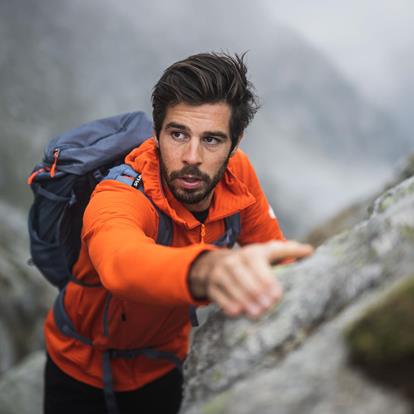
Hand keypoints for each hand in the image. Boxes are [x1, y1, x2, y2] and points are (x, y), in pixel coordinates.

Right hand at [189, 240, 312, 318]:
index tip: (277, 296)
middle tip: (268, 307)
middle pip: (247, 279)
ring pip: (234, 288)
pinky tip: (238, 312)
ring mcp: (220, 273)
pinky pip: (219, 297)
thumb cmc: (249, 261)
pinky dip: (229, 305)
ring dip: (245, 302)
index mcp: (252, 253)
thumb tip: (310, 251)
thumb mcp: (266, 252)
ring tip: (257, 314)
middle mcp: (235, 261)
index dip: (269, 282)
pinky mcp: (211, 285)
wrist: (212, 263)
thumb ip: (288, 251)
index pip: (260, 267)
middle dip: (258, 294)